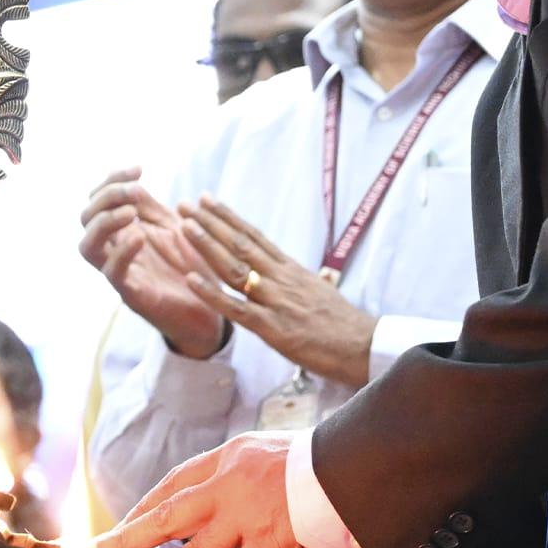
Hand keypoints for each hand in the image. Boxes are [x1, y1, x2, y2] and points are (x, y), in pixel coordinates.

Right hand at [80, 168, 225, 358]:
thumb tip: (134, 184)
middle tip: (135, 191)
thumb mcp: (173, 228)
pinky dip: (121, 252)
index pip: (98, 200)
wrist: (213, 307)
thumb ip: (152, 209)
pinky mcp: (132, 295)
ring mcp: (120, 273)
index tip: (139, 169)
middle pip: (86, 218)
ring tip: (131, 213)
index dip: (112, 180)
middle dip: (107, 197)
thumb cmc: (191, 267)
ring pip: (87, 247)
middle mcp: (114, 251)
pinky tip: (140, 237)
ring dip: (104, 223)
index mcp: (123, 232)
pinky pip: (113, 274)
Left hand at [86, 431, 310, 547]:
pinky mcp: (268, 545)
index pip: (171, 486)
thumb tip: (212, 494)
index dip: (143, 510)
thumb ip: (236, 473)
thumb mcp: (265, 452)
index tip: (120, 530)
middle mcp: (228, 486)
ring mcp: (246, 517)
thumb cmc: (317, 461)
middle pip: (164, 516)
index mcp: (225, 460)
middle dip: (126, 540)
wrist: (357, 467)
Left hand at [179, 197, 377, 388]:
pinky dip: (212, 293)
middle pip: (240, 245)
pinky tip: (191, 279)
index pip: (254, 237)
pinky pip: (236, 308)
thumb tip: (304, 273)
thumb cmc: (343, 324)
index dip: (228, 218)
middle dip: (210, 223)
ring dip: (207, 246)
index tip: (207, 200)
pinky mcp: (272, 328)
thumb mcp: (320, 292)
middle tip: (185, 204)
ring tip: (185, 226)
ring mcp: (274, 301)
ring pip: (235, 268)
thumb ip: (303, 280)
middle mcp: (280, 279)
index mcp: (290, 270)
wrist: (363, 347)